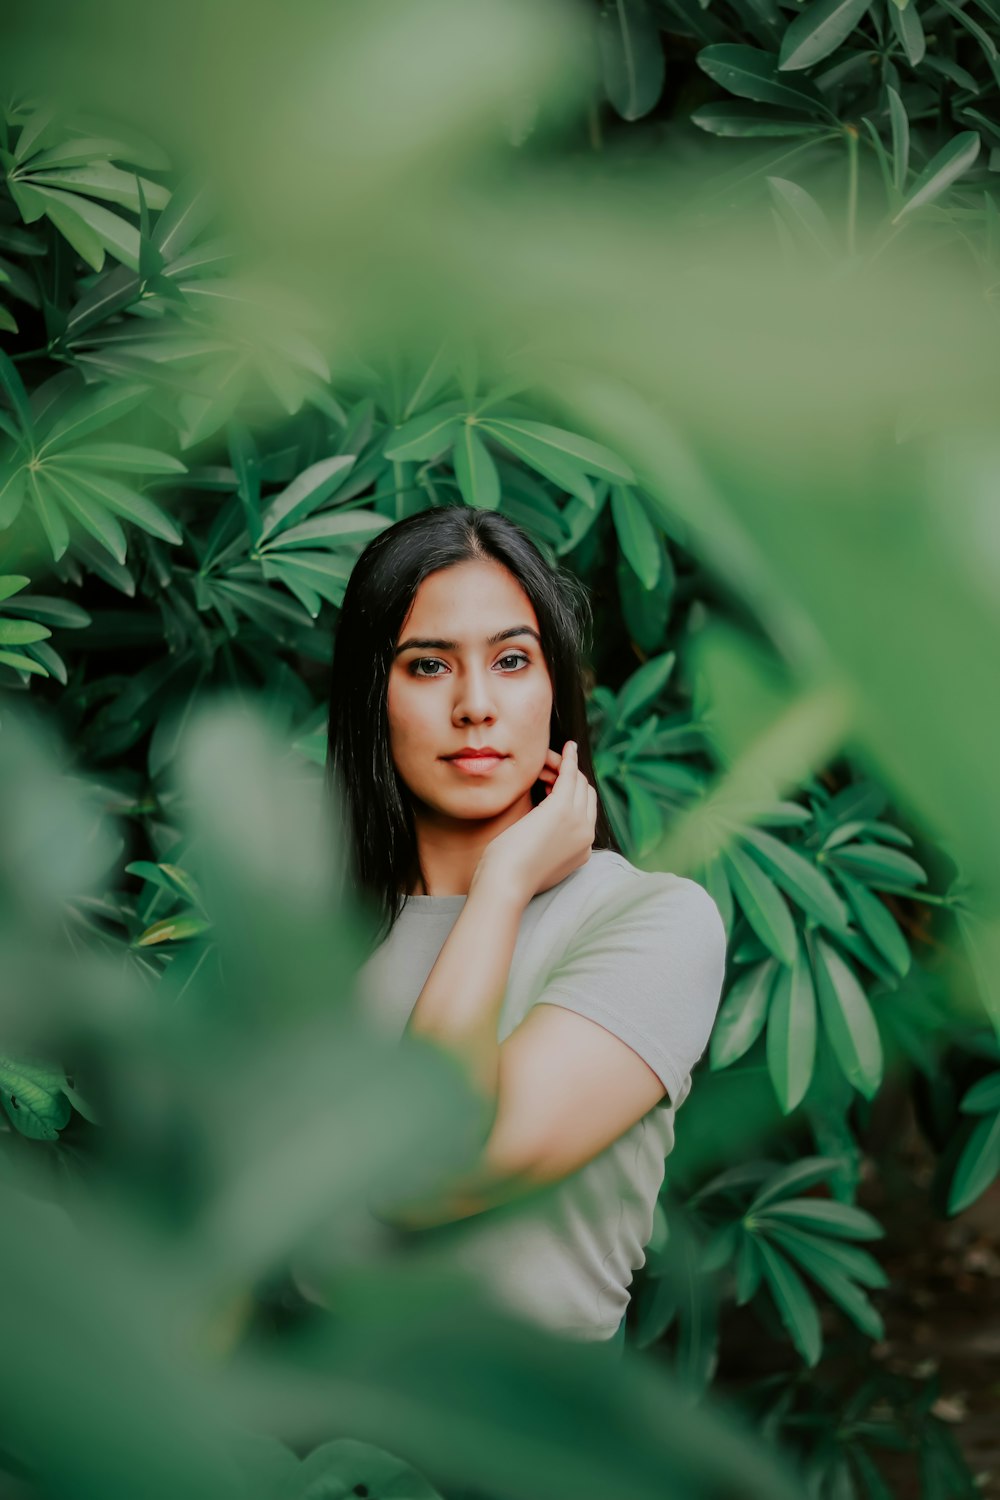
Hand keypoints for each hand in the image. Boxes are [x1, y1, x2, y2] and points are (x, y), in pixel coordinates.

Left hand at [475, 740, 596, 903]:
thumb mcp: (534, 861)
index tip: (549, 787)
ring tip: (543, 763)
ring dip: (564, 768)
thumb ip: (545, 847)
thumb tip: (536, 835)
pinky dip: (570, 759)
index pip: (584, 814)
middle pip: (586, 795)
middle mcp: (587, 836)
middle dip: (569, 780)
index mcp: (582, 851)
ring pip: (579, 783)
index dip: (569, 797)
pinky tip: (566, 747)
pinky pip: (571, 775)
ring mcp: (578, 821)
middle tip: (545, 772)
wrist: (505, 884)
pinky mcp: (563, 808)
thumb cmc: (509, 875)